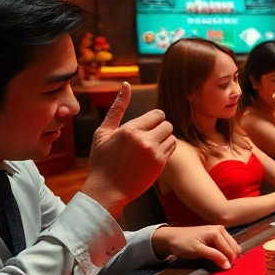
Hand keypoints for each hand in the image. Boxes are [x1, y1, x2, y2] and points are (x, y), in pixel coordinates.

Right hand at [81, 83, 175, 217]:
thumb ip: (117, 108)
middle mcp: (144, 140)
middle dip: (159, 128)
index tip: (145, 127)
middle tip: (147, 137)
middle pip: (167, 124)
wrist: (107, 190)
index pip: (157, 114)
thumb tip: (126, 84)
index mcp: (130, 130)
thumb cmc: (102, 160)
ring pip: (171, 135)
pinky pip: (172, 148)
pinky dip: (165, 149)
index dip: (153, 119)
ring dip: (164, 138)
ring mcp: (154, 153)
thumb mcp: (103, 132)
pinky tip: (152, 155)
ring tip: (150, 146)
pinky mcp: (160, 164)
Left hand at [151, 225, 238, 270]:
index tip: (226, 271)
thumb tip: (228, 265)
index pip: (230, 249)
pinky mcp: (216, 233)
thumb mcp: (198, 251)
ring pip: (232, 245)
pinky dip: (226, 251)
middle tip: (224, 268)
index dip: (229, 261)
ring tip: (223, 263)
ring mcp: (219, 230)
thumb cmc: (183, 244)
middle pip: (233, 246)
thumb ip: (214, 256)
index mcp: (217, 232)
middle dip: (231, 257)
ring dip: (229, 254)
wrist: (171, 237)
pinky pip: (227, 243)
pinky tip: (220, 257)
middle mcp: (220, 229)